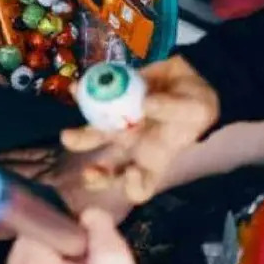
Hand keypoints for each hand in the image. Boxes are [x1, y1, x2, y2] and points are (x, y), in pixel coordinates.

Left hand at [3, 209, 145, 263]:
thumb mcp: (116, 258)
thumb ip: (98, 226)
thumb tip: (83, 213)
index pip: (35, 229)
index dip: (58, 227)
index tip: (76, 238)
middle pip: (24, 241)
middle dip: (50, 241)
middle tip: (78, 256)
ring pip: (20, 254)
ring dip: (42, 254)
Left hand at [61, 56, 217, 202]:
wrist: (188, 76)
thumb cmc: (196, 105)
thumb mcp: (194, 110)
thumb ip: (172, 109)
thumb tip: (146, 104)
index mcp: (153, 159)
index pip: (141, 187)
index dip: (133, 186)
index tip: (131, 173)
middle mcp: (132, 147)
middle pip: (108, 170)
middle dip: (95, 176)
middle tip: (88, 172)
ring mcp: (118, 125)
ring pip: (93, 137)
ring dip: (79, 139)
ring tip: (67, 136)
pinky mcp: (110, 102)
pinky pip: (91, 100)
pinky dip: (81, 95)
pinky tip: (76, 89)